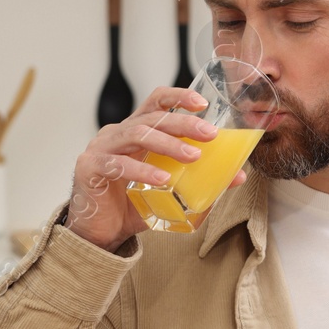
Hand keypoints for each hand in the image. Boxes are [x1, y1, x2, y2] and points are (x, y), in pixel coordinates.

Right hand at [65, 86, 247, 252]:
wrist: (100, 232)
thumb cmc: (132, 205)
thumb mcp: (171, 190)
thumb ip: (199, 179)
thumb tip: (238, 175)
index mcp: (136, 130)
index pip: (156, 101)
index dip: (178, 97)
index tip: (203, 103)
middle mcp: (118, 133)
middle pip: (152, 117)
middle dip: (184, 123)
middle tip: (210, 134)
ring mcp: (101, 148)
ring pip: (137, 134)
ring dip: (168, 144)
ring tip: (193, 156)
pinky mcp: (90, 168)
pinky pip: (118, 165)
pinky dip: (143, 171)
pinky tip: (162, 179)